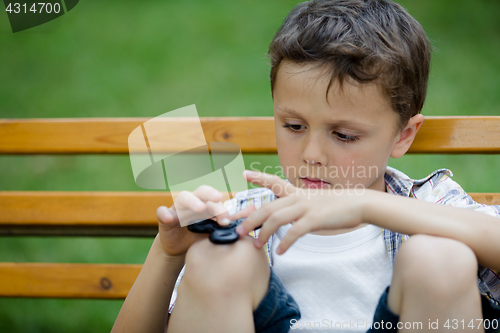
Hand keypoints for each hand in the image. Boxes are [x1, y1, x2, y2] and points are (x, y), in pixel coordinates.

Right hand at [156, 185, 255, 257]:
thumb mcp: (217, 227)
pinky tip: (168, 217)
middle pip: (201, 192)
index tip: (228, 220)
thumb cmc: (201, 234)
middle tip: (217, 201)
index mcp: (205, 202)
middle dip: (209, 197)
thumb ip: (233, 219)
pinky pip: (162, 213)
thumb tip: (254, 210)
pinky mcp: (165, 218)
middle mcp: (192, 201)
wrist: (182, 248)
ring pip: (183, 198)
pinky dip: (164, 213)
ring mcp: (178, 208)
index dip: (221, 207)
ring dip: (192, 202)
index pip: (214, 198)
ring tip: (199, 209)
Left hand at [236, 170, 370, 253]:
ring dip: (263, 233)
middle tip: (238, 231)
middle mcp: (298, 198)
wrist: (360, 203)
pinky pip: (294, 231)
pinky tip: (280, 251)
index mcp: (297, 193)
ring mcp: (306, 207)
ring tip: (256, 244)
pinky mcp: (315, 219)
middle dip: (250, 219)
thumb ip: (299, 207)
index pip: (274, 182)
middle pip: (267, 207)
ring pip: (276, 218)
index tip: (244, 173)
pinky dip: (285, 242)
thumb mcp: (314, 202)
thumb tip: (288, 218)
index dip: (258, 177)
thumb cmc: (337, 206)